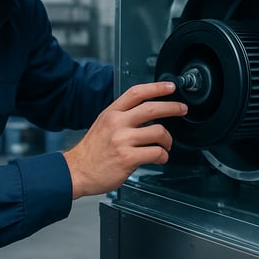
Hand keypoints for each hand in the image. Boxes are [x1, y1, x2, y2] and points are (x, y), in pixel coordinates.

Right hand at [63, 81, 186, 198]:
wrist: (76, 171)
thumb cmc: (91, 151)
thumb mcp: (102, 124)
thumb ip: (122, 116)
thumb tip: (145, 112)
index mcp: (111, 113)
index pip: (136, 93)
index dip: (156, 87)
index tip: (170, 87)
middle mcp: (117, 124)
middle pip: (152, 109)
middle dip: (172, 107)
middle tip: (182, 109)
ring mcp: (122, 141)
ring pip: (158, 132)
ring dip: (168, 139)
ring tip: (166, 145)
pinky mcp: (127, 158)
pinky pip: (156, 153)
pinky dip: (163, 156)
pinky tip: (160, 158)